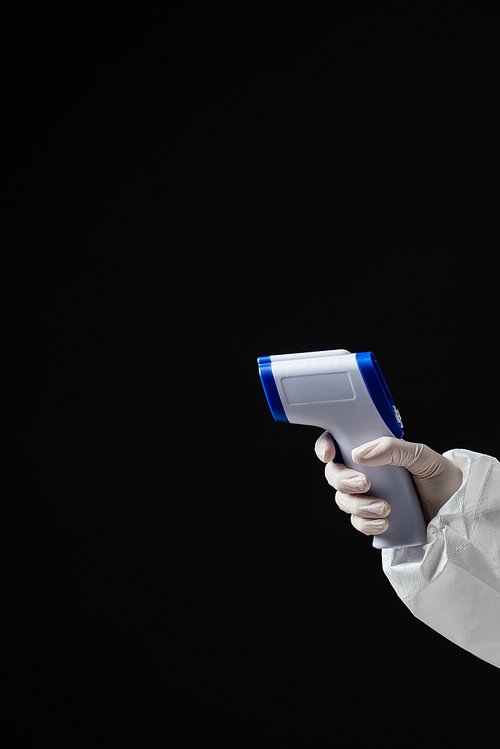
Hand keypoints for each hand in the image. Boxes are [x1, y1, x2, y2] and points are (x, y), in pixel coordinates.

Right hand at [314, 432, 462, 534]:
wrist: (455, 507)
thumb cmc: (440, 475)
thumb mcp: (420, 455)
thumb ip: (392, 449)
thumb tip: (359, 453)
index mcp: (372, 451)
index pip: (337, 444)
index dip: (325, 448)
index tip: (329, 456)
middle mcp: (364, 472)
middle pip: (334, 475)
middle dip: (344, 481)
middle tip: (366, 484)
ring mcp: (367, 496)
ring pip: (343, 500)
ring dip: (360, 506)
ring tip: (386, 508)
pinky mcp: (373, 519)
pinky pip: (357, 522)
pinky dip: (367, 524)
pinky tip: (385, 523)